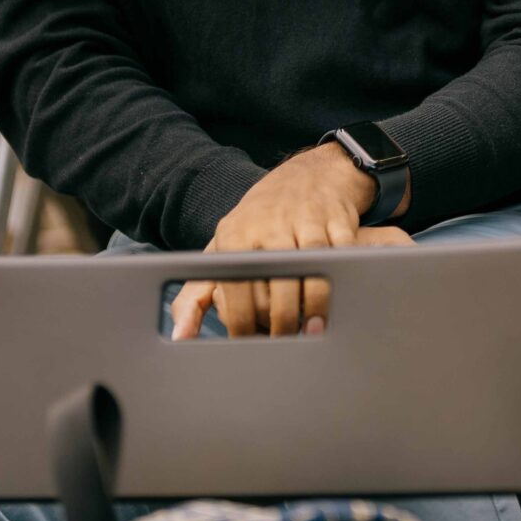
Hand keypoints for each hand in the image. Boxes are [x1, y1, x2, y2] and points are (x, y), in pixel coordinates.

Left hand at [167, 144, 411, 339]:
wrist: (307, 175)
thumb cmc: (259, 223)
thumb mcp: (223, 248)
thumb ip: (195, 294)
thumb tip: (179, 336)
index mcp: (234, 237)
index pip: (237, 296)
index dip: (244, 328)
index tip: (252, 344)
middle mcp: (268, 228)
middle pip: (275, 294)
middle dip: (281, 326)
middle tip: (286, 342)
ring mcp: (305, 222)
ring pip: (311, 280)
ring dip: (314, 312)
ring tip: (312, 330)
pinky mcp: (337, 221)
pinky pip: (341, 261)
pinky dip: (341, 285)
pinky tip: (336, 301)